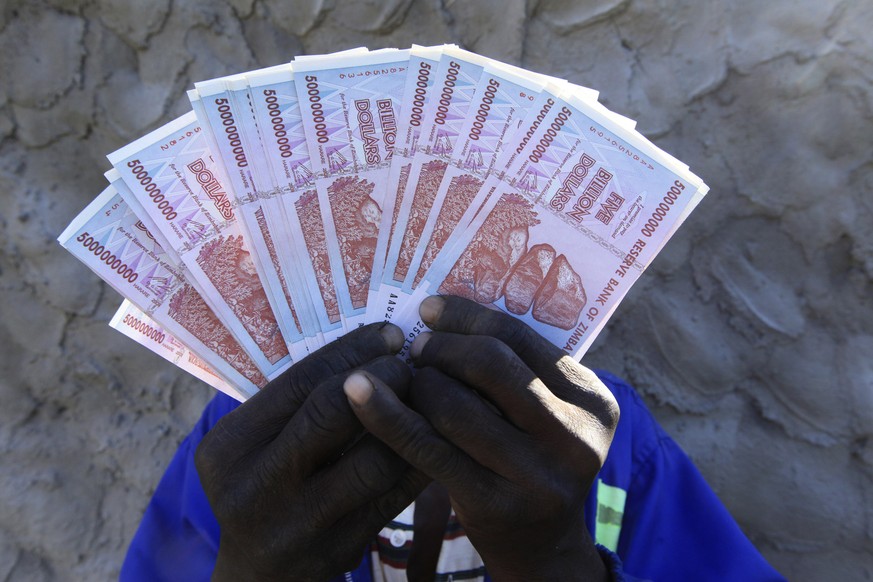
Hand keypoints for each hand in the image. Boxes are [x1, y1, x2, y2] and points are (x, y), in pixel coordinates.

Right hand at [195, 323, 429, 581]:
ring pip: (373, 460)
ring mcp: (298, 523)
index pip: (300, 382)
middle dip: (383, 379)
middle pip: (332, 412)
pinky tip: (434, 437)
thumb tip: (367, 345)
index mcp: (229, 447)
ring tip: (427, 397)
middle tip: (411, 364)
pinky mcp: (338, 549)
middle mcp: (256, 486)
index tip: (390, 334)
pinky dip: (418, 460)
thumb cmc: (264, 487)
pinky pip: (394, 496)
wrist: (258, 576)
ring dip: (409, 421)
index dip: (353, 351)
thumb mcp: (255, 446)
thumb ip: (294, 405)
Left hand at [343, 296, 619, 580]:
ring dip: (417, 382)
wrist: (540, 547)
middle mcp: (575, 437)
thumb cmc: (529, 462)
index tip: (428, 309)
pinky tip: (358, 394)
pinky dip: (387, 415)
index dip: (467, 316)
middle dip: (442, 348)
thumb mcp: (543, 415)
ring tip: (404, 380)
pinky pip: (428, 447)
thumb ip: (515, 370)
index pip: (521, 338)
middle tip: (415, 349)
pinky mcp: (495, 505)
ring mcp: (538, 475)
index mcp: (592, 400)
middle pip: (491, 364)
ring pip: (455, 404)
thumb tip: (441, 313)